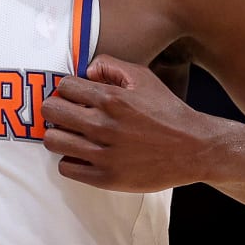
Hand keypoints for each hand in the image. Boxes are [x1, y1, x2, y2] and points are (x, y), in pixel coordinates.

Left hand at [40, 55, 217, 191]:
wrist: (193, 148)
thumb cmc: (167, 112)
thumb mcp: (144, 78)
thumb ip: (111, 66)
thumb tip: (85, 71)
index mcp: (112, 98)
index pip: (63, 86)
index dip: (66, 90)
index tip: (74, 97)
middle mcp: (104, 125)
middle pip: (50, 111)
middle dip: (55, 110)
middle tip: (67, 115)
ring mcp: (103, 154)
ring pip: (52, 141)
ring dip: (58, 135)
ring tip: (72, 135)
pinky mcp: (106, 178)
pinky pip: (66, 167)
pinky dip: (70, 160)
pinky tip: (84, 155)